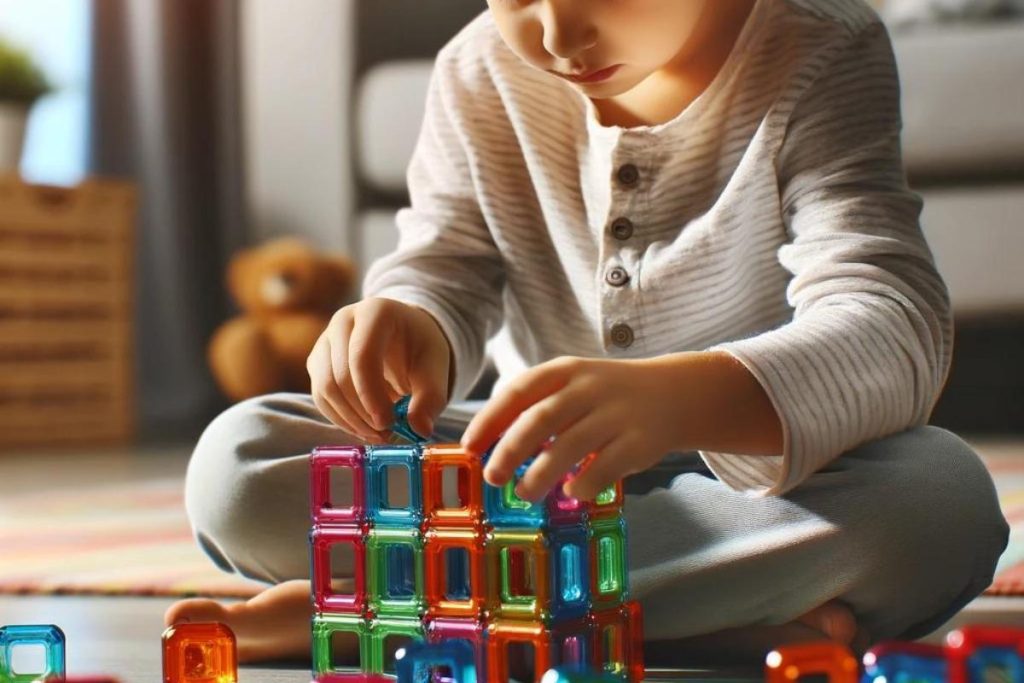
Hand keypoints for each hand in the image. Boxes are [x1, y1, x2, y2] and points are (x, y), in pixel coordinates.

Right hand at [306, 297, 451, 441]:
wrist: (404, 336)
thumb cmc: (419, 347)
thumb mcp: (435, 367)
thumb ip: (431, 397)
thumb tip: (420, 429)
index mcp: (376, 312)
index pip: (362, 355)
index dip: (371, 394)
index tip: (388, 423)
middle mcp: (343, 321)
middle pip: (340, 375)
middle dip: (362, 412)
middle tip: (387, 433)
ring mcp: (325, 340)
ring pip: (325, 389)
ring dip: (350, 420)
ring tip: (378, 434)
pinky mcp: (318, 362)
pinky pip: (320, 397)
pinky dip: (341, 419)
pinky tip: (364, 429)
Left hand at [460, 354, 703, 500]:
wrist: (672, 393)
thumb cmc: (605, 395)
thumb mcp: (572, 384)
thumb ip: (536, 406)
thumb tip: (489, 444)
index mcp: (565, 371)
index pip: (519, 391)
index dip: (490, 420)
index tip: (469, 447)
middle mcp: (589, 388)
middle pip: (540, 419)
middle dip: (509, 451)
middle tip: (492, 477)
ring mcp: (616, 414)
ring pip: (569, 446)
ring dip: (541, 475)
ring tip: (524, 493)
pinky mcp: (638, 442)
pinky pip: (604, 467)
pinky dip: (582, 483)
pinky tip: (570, 491)